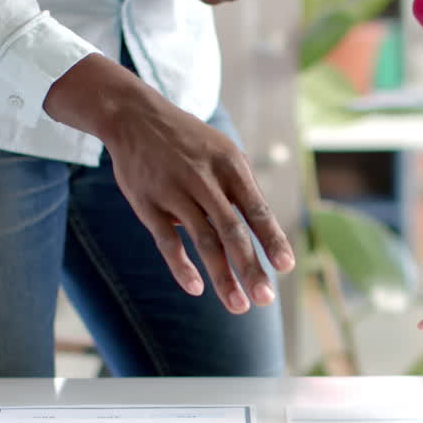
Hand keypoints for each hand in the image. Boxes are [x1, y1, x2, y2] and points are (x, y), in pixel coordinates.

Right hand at [43, 54, 294, 308]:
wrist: (135, 117)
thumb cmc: (190, 143)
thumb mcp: (223, 153)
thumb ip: (243, 191)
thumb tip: (267, 235)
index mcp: (229, 165)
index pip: (256, 208)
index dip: (272, 238)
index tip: (286, 266)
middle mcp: (203, 178)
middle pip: (231, 230)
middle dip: (250, 267)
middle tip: (265, 299)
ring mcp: (174, 192)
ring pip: (202, 240)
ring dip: (222, 276)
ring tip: (238, 305)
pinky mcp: (146, 203)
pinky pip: (166, 240)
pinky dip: (181, 266)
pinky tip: (196, 288)